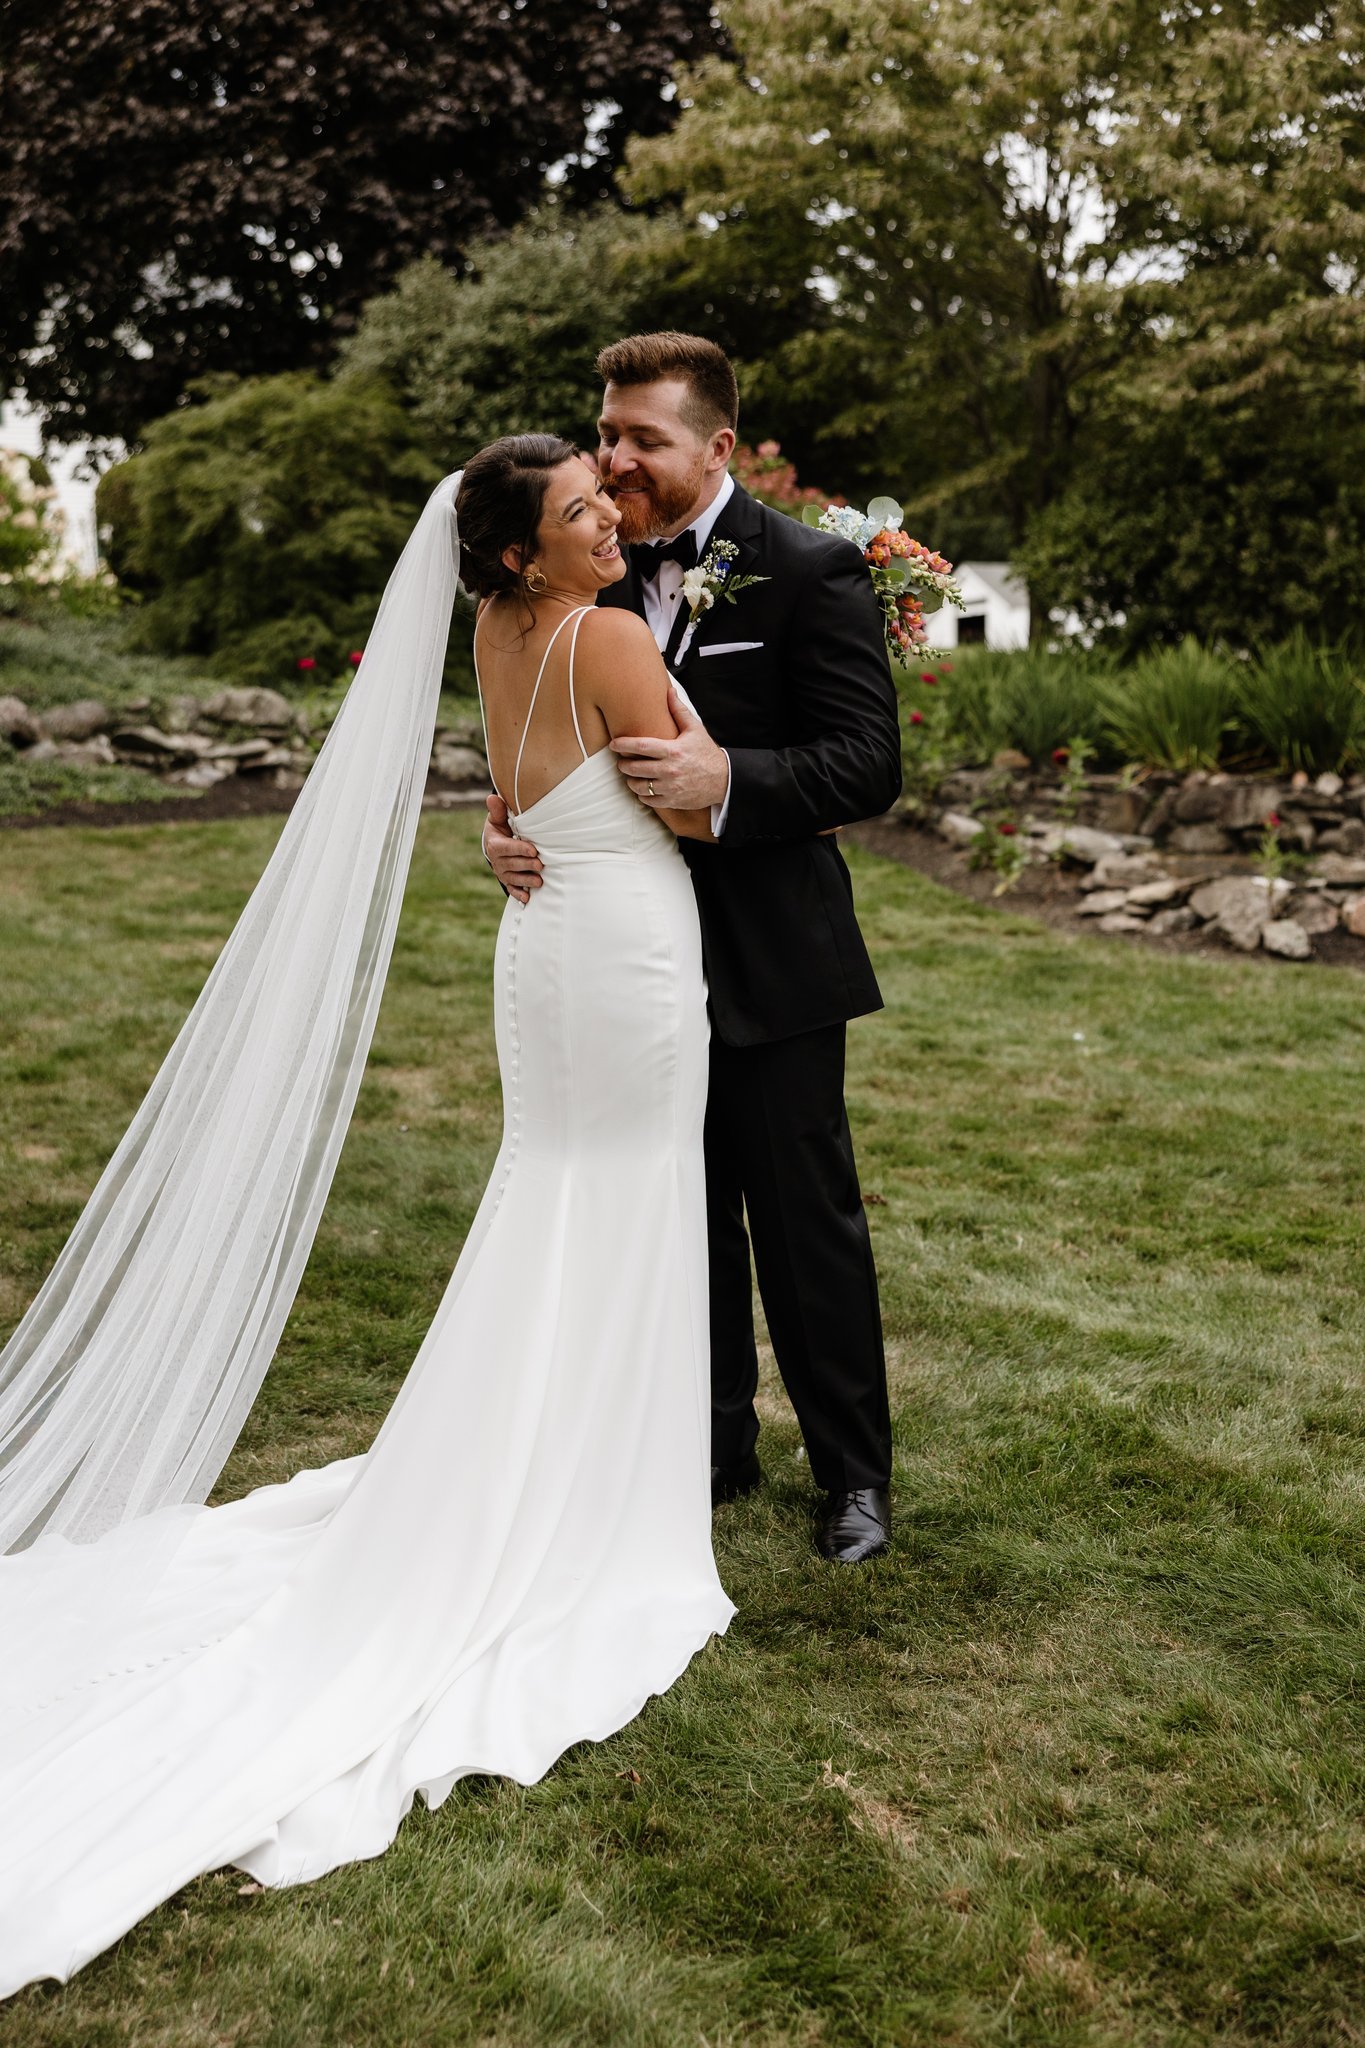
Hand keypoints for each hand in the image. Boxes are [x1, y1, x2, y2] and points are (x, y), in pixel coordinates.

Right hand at [482, 793, 542, 903]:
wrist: (496, 843)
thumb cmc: (501, 828)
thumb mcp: (498, 819)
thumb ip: (497, 810)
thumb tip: (492, 797)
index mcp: (495, 845)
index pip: (507, 848)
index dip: (520, 849)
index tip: (533, 850)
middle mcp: (497, 861)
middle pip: (512, 864)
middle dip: (526, 865)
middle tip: (540, 864)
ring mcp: (503, 872)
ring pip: (514, 878)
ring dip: (526, 880)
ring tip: (539, 881)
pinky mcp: (508, 881)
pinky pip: (512, 889)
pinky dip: (519, 894)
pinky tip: (527, 898)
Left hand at [610, 683, 728, 811]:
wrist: (724, 780)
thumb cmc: (707, 753)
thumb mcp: (695, 730)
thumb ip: (679, 711)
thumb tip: (669, 691)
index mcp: (673, 751)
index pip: (641, 746)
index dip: (623, 744)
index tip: (613, 744)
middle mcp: (670, 770)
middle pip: (635, 768)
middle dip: (623, 765)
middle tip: (621, 762)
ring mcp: (670, 787)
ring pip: (639, 786)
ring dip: (631, 781)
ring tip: (630, 776)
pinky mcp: (673, 800)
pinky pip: (649, 800)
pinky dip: (642, 795)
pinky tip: (642, 789)